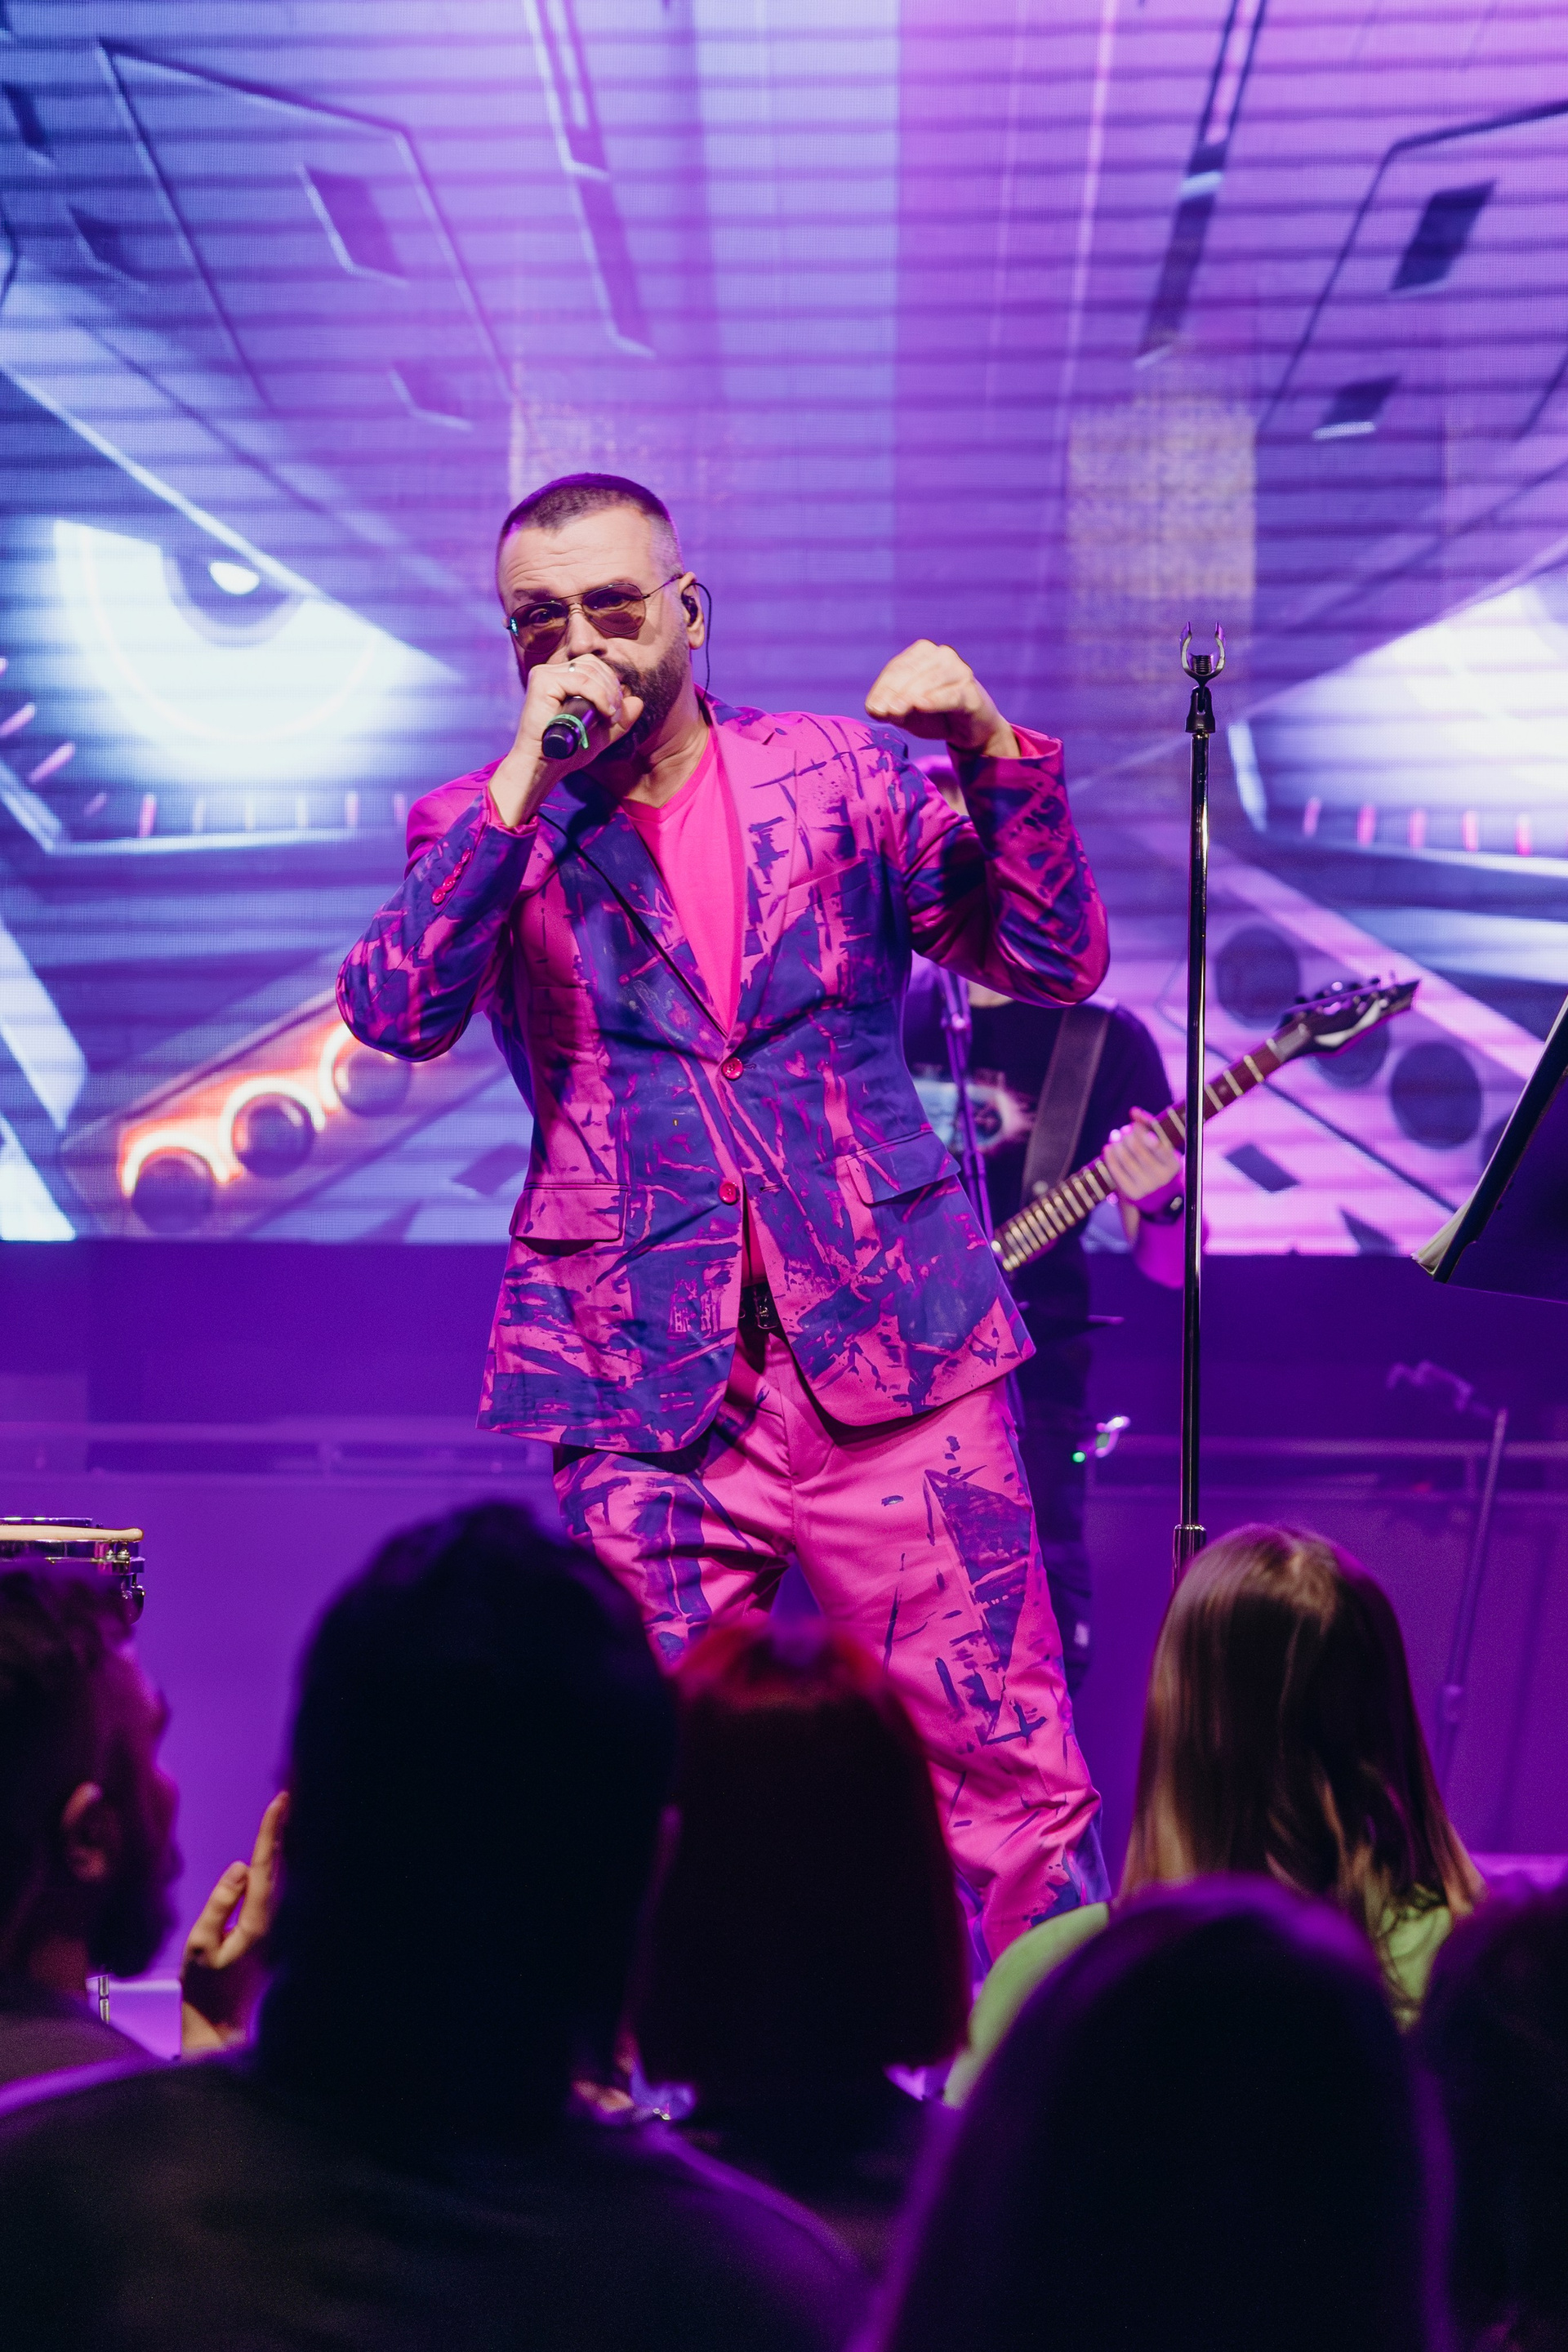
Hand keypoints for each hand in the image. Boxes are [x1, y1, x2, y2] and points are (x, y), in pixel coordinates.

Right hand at [180, 1791, 286, 2054]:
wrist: (218, 2029)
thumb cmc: (204, 1990)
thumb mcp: (201, 1946)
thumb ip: (220, 1903)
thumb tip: (241, 1866)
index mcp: (258, 1921)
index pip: (266, 1866)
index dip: (272, 1831)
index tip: (281, 1800)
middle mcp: (274, 1920)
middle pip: (281, 1864)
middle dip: (285, 1828)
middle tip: (292, 1791)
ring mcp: (276, 1927)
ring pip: (281, 1875)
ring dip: (283, 1843)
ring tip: (288, 1810)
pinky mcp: (269, 1934)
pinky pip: (275, 1889)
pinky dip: (276, 1865)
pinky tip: (278, 1852)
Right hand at [488, 652, 644, 828]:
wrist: (545, 765)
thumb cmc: (568, 751)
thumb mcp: (602, 733)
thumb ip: (620, 718)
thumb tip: (638, 701)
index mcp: (561, 678)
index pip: (593, 665)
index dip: (611, 683)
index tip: (616, 710)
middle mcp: (551, 672)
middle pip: (592, 664)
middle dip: (612, 688)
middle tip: (616, 713)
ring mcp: (545, 674)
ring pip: (589, 671)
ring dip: (607, 693)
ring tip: (610, 715)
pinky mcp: (542, 681)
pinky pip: (580, 680)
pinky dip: (598, 695)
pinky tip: (604, 712)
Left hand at [865, 640, 1018, 758]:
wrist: (970, 731)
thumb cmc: (935, 717)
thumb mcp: (906, 714)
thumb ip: (890, 709)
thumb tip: (875, 708)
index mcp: (923, 653)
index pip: (897, 667)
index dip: (882, 688)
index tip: (871, 708)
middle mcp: (943, 655)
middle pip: (911, 671)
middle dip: (893, 692)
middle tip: (881, 711)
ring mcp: (959, 671)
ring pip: (929, 680)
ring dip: (910, 696)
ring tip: (895, 711)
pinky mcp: (971, 692)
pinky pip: (951, 695)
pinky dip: (935, 700)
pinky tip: (921, 705)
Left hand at [1103, 1105, 1180, 1211]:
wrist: (1158, 1195)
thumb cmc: (1159, 1162)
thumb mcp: (1162, 1146)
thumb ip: (1150, 1126)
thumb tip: (1134, 1111)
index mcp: (1173, 1164)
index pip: (1161, 1148)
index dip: (1146, 1135)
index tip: (1135, 1125)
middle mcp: (1161, 1177)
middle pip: (1139, 1150)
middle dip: (1129, 1136)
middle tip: (1125, 1130)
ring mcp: (1146, 1186)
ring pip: (1126, 1159)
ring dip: (1118, 1144)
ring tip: (1116, 1137)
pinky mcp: (1132, 1193)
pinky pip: (1116, 1171)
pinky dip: (1110, 1157)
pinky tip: (1109, 1148)